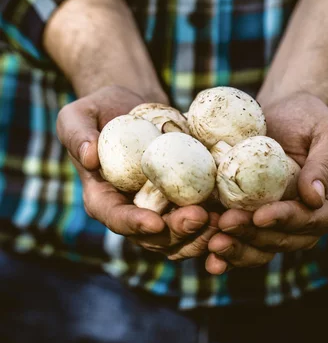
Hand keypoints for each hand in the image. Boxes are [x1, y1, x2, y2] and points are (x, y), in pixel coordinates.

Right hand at [57, 85, 218, 259]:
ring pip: (181, 236)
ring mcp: (159, 207)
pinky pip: (200, 215)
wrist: (131, 106)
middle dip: (177, 232)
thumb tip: (89, 156)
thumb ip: (77, 133)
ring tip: (223, 220)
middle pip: (154, 235)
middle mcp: (131, 209)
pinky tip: (234, 210)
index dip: (134, 225)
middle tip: (200, 217)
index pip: (115, 219)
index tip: (155, 223)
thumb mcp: (77, 114)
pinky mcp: (182, 197)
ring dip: (202, 233)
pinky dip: (217, 218)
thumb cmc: (99, 109)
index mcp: (102, 197)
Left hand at [206, 91, 327, 273]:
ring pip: (259, 248)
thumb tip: (315, 197)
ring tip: (211, 241)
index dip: (286, 221)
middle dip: (253, 236)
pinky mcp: (252, 220)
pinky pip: (240, 241)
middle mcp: (305, 223)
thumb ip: (326, 162)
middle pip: (282, 240)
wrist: (282, 112)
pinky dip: (225, 249)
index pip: (312, 221)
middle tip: (225, 223)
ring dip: (235, 248)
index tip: (260, 216)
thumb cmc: (310, 118)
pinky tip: (206, 252)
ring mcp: (277, 225)